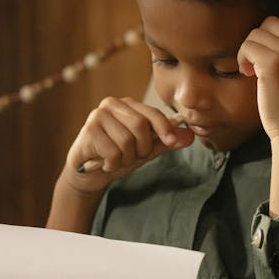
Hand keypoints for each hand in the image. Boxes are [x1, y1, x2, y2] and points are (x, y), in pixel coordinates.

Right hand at [60, 97, 193, 193]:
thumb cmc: (118, 156)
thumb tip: (190, 136)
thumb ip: (165, 142)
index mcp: (128, 105)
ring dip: (126, 159)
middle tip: (134, 157)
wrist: (89, 174)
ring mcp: (98, 115)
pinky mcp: (88, 130)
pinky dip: (113, 164)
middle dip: (142, 148)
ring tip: (118, 160)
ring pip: (126, 140)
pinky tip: (106, 163)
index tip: (172, 142)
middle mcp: (112, 104)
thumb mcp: (146, 150)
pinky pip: (113, 151)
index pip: (152, 112)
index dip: (165, 128)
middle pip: (141, 126)